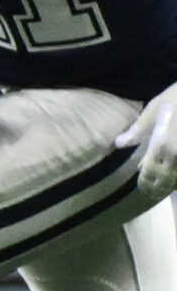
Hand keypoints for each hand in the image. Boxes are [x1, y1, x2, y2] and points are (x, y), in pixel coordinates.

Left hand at [117, 85, 176, 199]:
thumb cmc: (175, 98)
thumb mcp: (154, 110)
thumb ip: (137, 130)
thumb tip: (119, 143)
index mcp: (163, 144)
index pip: (150, 170)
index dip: (145, 180)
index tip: (141, 186)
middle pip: (167, 179)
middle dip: (158, 186)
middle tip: (151, 192)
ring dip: (171, 185)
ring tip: (162, 191)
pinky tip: (175, 180)